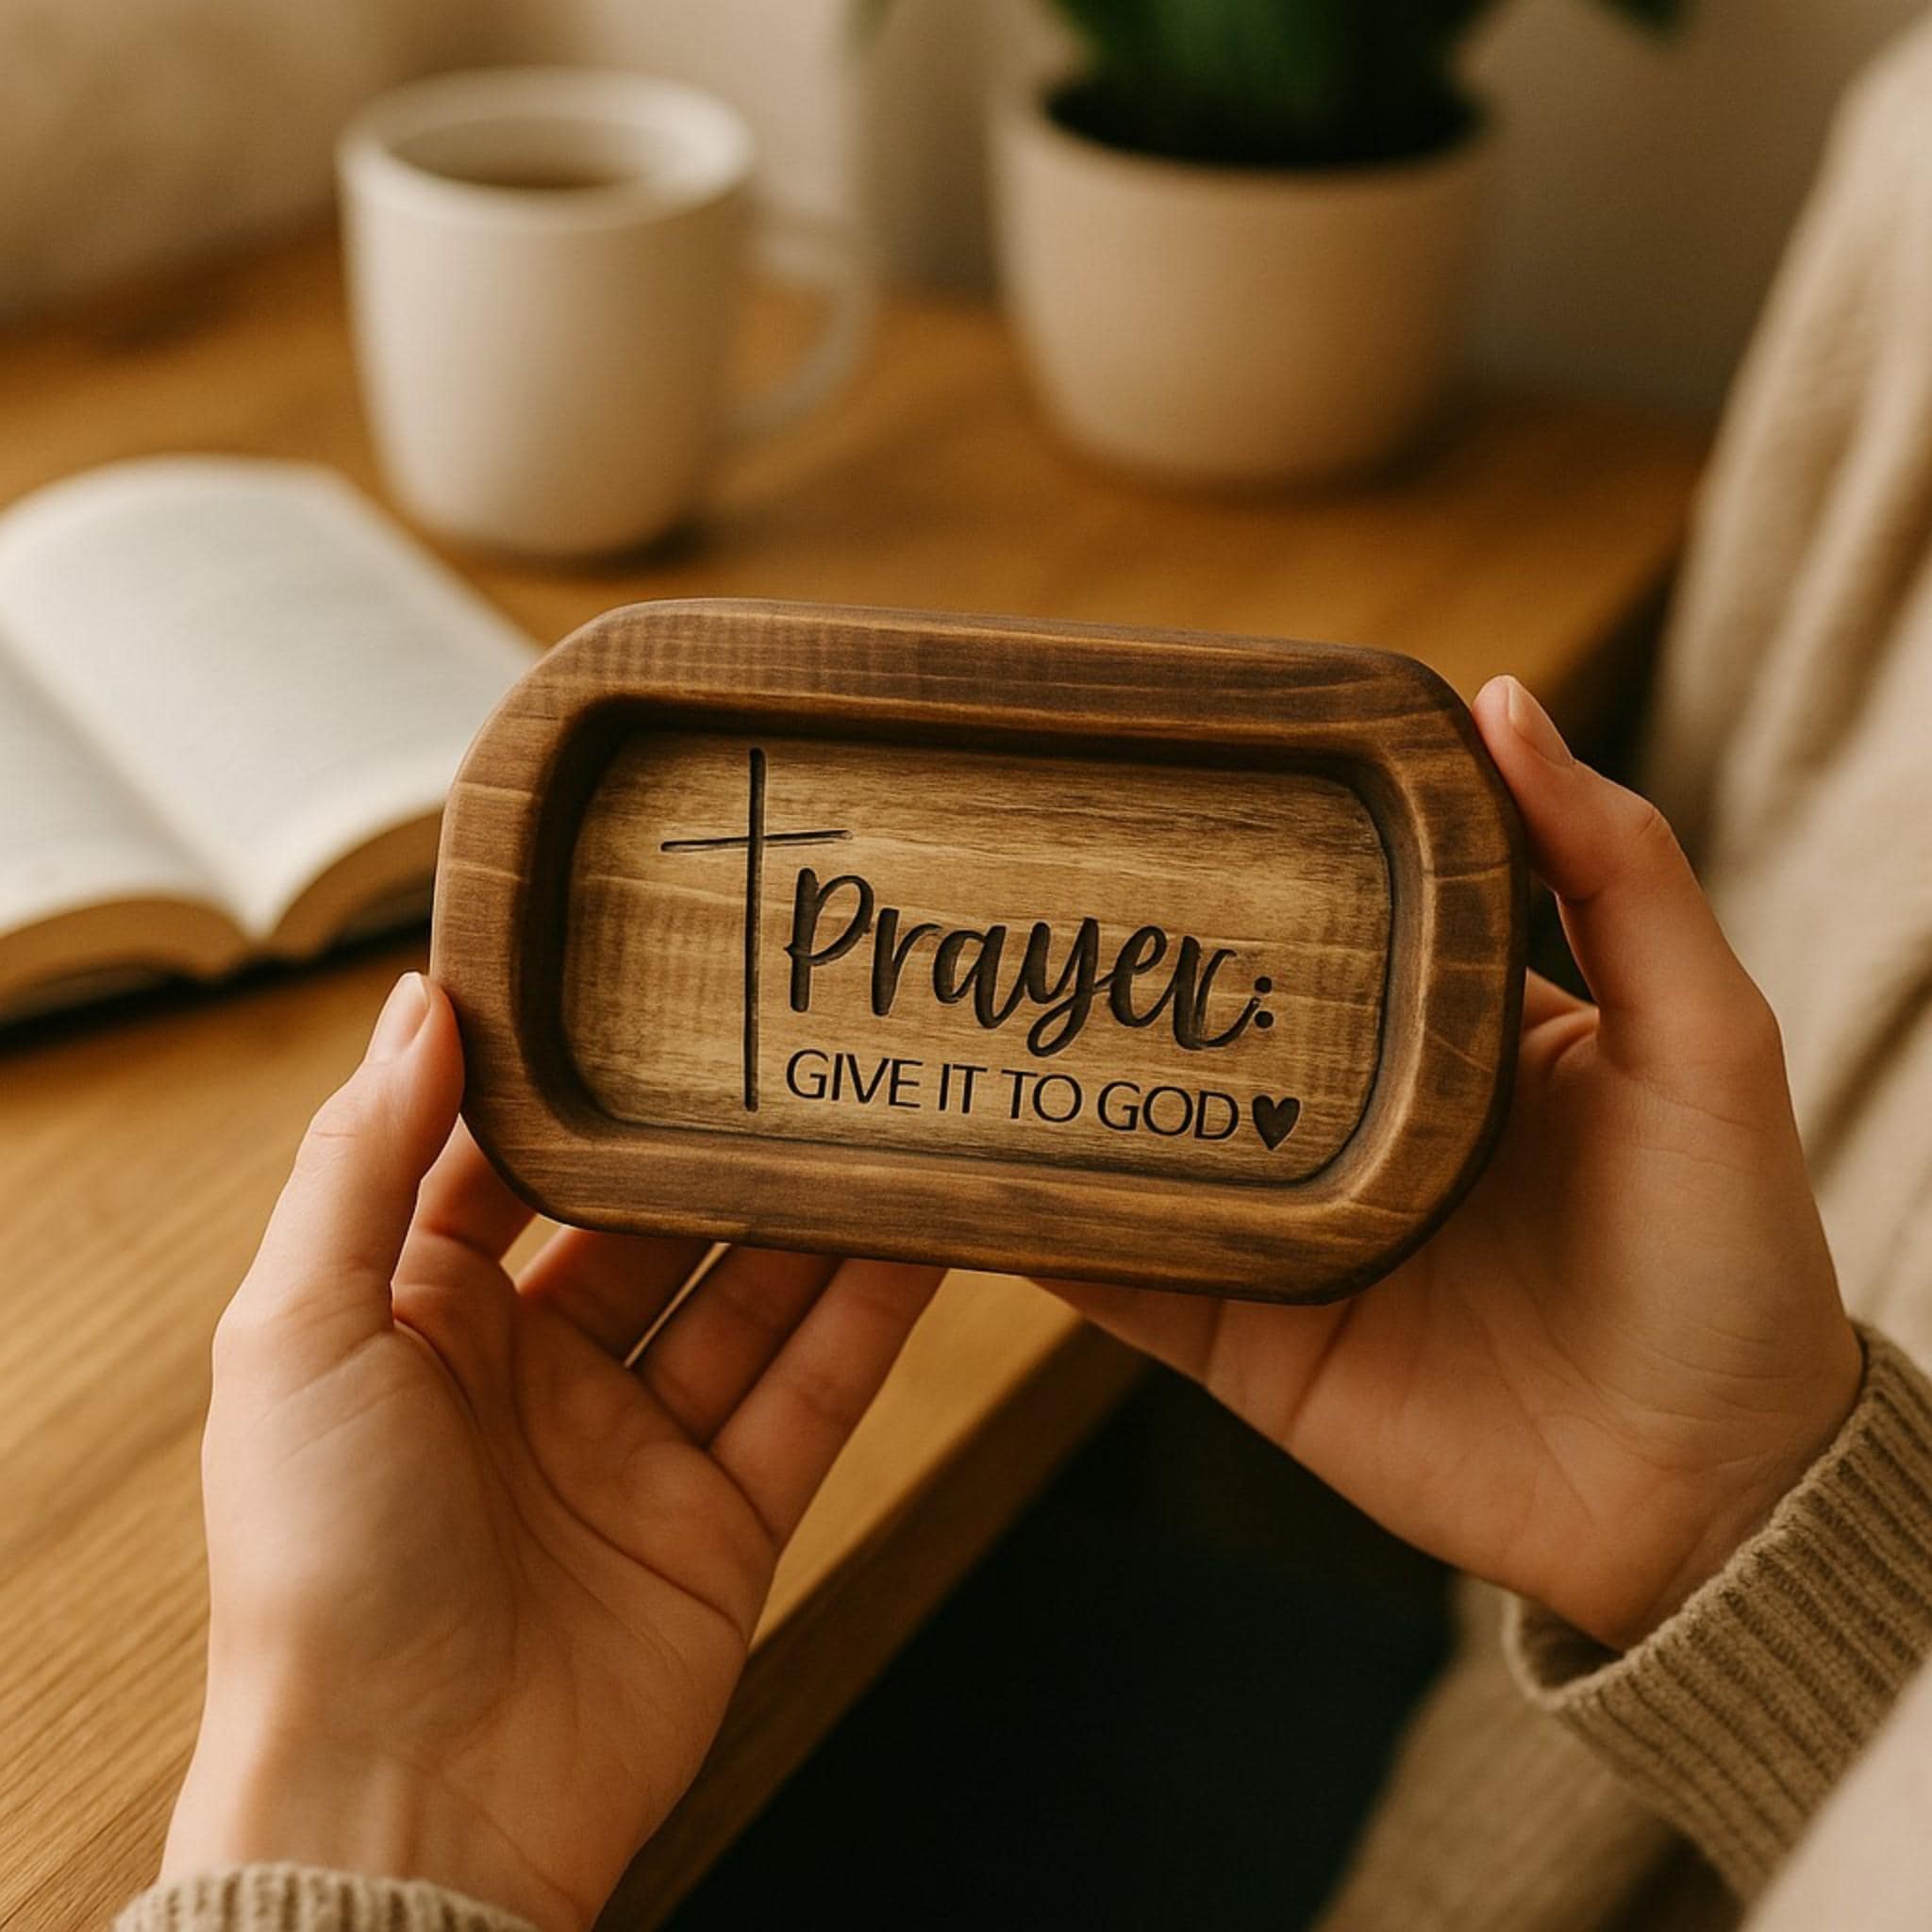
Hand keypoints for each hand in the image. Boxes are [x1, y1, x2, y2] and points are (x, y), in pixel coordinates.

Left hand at [162, 977, 938, 1931]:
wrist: (410, 1808)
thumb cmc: (318, 1570)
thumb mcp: (296, 1332)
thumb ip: (365, 1159)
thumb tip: (423, 1000)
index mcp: (420, 1318)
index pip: (513, 1165)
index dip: (577, 1083)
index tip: (644, 983)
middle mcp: (534, 1374)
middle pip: (653, 1226)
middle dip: (719, 1144)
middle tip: (796, 1039)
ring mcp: (635, 1450)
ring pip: (749, 1298)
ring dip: (815, 1215)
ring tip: (882, 1115)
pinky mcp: (723, 1523)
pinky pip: (810, 1394)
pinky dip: (870, 1317)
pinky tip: (925, 1236)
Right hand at [1041, 676, 1861, 1652]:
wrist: (1704, 1497)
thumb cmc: (1727, 1254)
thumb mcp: (1701, 1035)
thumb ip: (1617, 869)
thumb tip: (1502, 699)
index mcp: (1443, 1026)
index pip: (1318, 910)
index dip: (1240, 844)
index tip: (1143, 767)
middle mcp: (1347, 1114)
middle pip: (1201, 1023)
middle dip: (1104, 964)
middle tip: (992, 881)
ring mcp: (1281, 1225)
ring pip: (1135, 1141)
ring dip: (1045, 1091)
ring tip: (943, 1010)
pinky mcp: (1242, 1335)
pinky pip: (1119, 1273)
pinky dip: (1036, 1232)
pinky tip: (953, 1173)